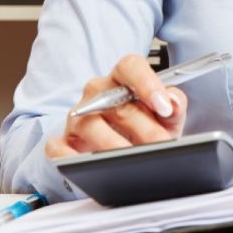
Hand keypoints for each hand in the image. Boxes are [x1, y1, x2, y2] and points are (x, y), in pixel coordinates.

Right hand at [44, 54, 187, 159]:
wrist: (124, 148)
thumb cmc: (145, 125)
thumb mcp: (166, 115)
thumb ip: (175, 104)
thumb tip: (173, 103)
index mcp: (122, 77)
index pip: (130, 67)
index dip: (148, 84)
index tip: (165, 107)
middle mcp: (98, 92)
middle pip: (119, 105)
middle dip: (145, 129)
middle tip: (163, 145)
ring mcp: (78, 115)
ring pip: (92, 126)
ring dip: (115, 145)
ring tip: (134, 159)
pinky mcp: (63, 140)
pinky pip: (57, 147)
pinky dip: (69, 157)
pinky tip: (86, 166)